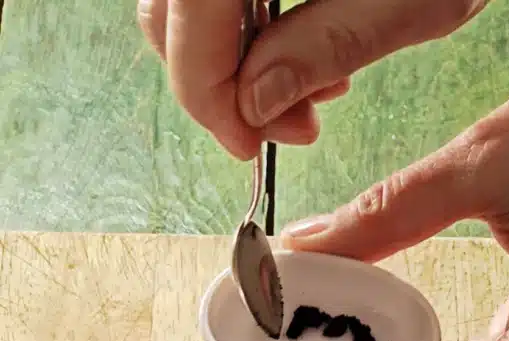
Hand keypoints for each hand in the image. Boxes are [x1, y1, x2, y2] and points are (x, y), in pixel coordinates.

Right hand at [137, 0, 484, 159]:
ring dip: (233, 56)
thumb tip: (255, 107)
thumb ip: (323, 49)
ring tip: (312, 85)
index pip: (185, 25)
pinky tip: (301, 37)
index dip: (208, 98)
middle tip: (287, 123)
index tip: (248, 146)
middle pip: (170, 12)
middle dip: (219, 84)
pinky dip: (246, 17)